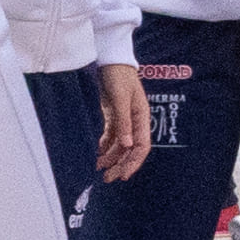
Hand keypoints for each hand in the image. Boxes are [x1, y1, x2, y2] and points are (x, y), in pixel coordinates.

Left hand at [88, 60, 151, 182]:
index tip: (123, 175)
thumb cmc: (119, 77)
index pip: (141, 147)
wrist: (111, 60)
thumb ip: (123, 122)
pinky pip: (112, 136)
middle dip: (120, 165)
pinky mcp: (113, 116)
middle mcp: (134, 122)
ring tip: (100, 169)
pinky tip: (98, 154)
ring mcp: (124, 119)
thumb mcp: (120, 99)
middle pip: (130, 150)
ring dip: (111, 158)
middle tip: (108, 179)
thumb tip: (127, 146)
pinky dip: (105, 146)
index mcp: (141, 118)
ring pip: (120, 145)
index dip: (133, 163)